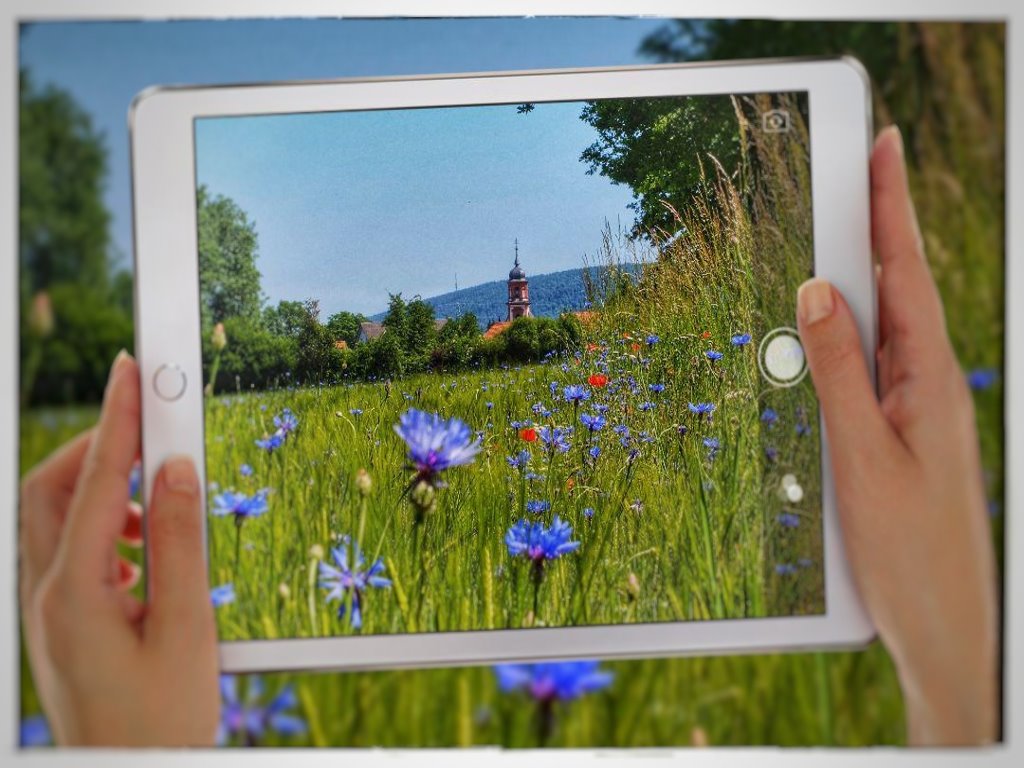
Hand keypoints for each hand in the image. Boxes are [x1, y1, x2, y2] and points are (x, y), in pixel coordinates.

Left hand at [19, 351, 218, 745]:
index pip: (95, 482)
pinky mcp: (60, 623)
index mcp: (74, 593)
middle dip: (97, 451)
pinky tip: (144, 556)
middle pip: (49, 491)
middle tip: (151, 437)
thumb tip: (177, 469)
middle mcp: (46, 595)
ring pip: (51, 520)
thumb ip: (180, 542)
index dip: (115, 420)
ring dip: (103, 494)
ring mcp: (46, 611)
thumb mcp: (187, 630)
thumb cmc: (160, 722)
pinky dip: (104, 531)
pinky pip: (65, 551)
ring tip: (158, 511)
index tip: (132, 370)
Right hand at [796, 127, 997, 744]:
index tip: (882, 145)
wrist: (949, 628)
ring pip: (884, 326)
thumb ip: (838, 372)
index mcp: (929, 379)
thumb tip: (817, 294)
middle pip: (898, 287)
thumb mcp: (862, 458)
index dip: (891, 206)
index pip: (906, 272)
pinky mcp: (901, 435)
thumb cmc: (912, 553)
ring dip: (861, 277)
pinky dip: (850, 334)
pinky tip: (831, 329)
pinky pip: (873, 367)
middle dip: (878, 224)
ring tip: (838, 230)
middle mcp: (928, 385)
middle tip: (857, 167)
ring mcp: (917, 410)